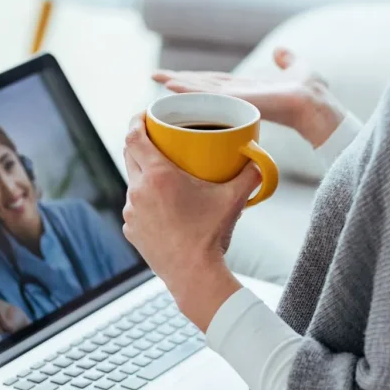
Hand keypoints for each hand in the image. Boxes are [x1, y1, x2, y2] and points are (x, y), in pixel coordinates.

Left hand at [123, 114, 256, 330]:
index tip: (143, 113)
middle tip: (155, 136)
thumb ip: (250, 175)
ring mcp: (131, 211)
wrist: (194, 276)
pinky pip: (134, 205)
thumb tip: (261, 159)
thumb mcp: (233, 200)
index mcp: (158, 176)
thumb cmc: (212, 235)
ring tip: (162, 172)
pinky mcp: (131, 229)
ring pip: (132, 181)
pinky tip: (161, 204)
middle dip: (139, 141)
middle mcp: (138, 190)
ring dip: (143, 172)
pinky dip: (144, 199)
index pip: (133, 137)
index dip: (135, 120)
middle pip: (129, 154)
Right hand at [153, 47, 344, 147]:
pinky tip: (172, 85)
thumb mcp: (297, 68)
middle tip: (154, 75)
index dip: (196, 78)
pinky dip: (188, 90)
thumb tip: (280, 51)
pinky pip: (207, 94)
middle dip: (178, 81)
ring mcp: (236, 98)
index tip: (177, 75)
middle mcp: (238, 94)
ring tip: (157, 78)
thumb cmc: (312, 93)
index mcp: (247, 88)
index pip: (216, 81)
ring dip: (178, 84)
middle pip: (202, 86)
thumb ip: (287, 60)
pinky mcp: (236, 99)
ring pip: (200, 90)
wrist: (317, 104)